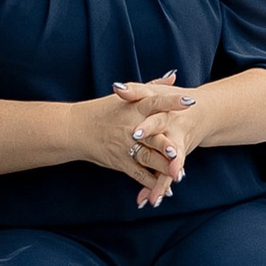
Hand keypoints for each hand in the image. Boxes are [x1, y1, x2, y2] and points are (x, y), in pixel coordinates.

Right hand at [79, 74, 193, 196]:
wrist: (75, 130)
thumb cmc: (104, 111)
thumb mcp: (127, 96)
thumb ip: (152, 87)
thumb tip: (174, 76)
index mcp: (134, 108)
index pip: (155, 102)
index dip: (172, 102)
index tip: (189, 101)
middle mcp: (130, 128)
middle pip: (151, 136)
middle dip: (164, 144)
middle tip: (178, 150)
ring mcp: (125, 147)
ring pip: (147, 158)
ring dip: (162, 166)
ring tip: (178, 173)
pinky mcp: (121, 162)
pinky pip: (138, 174)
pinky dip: (151, 183)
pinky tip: (166, 189)